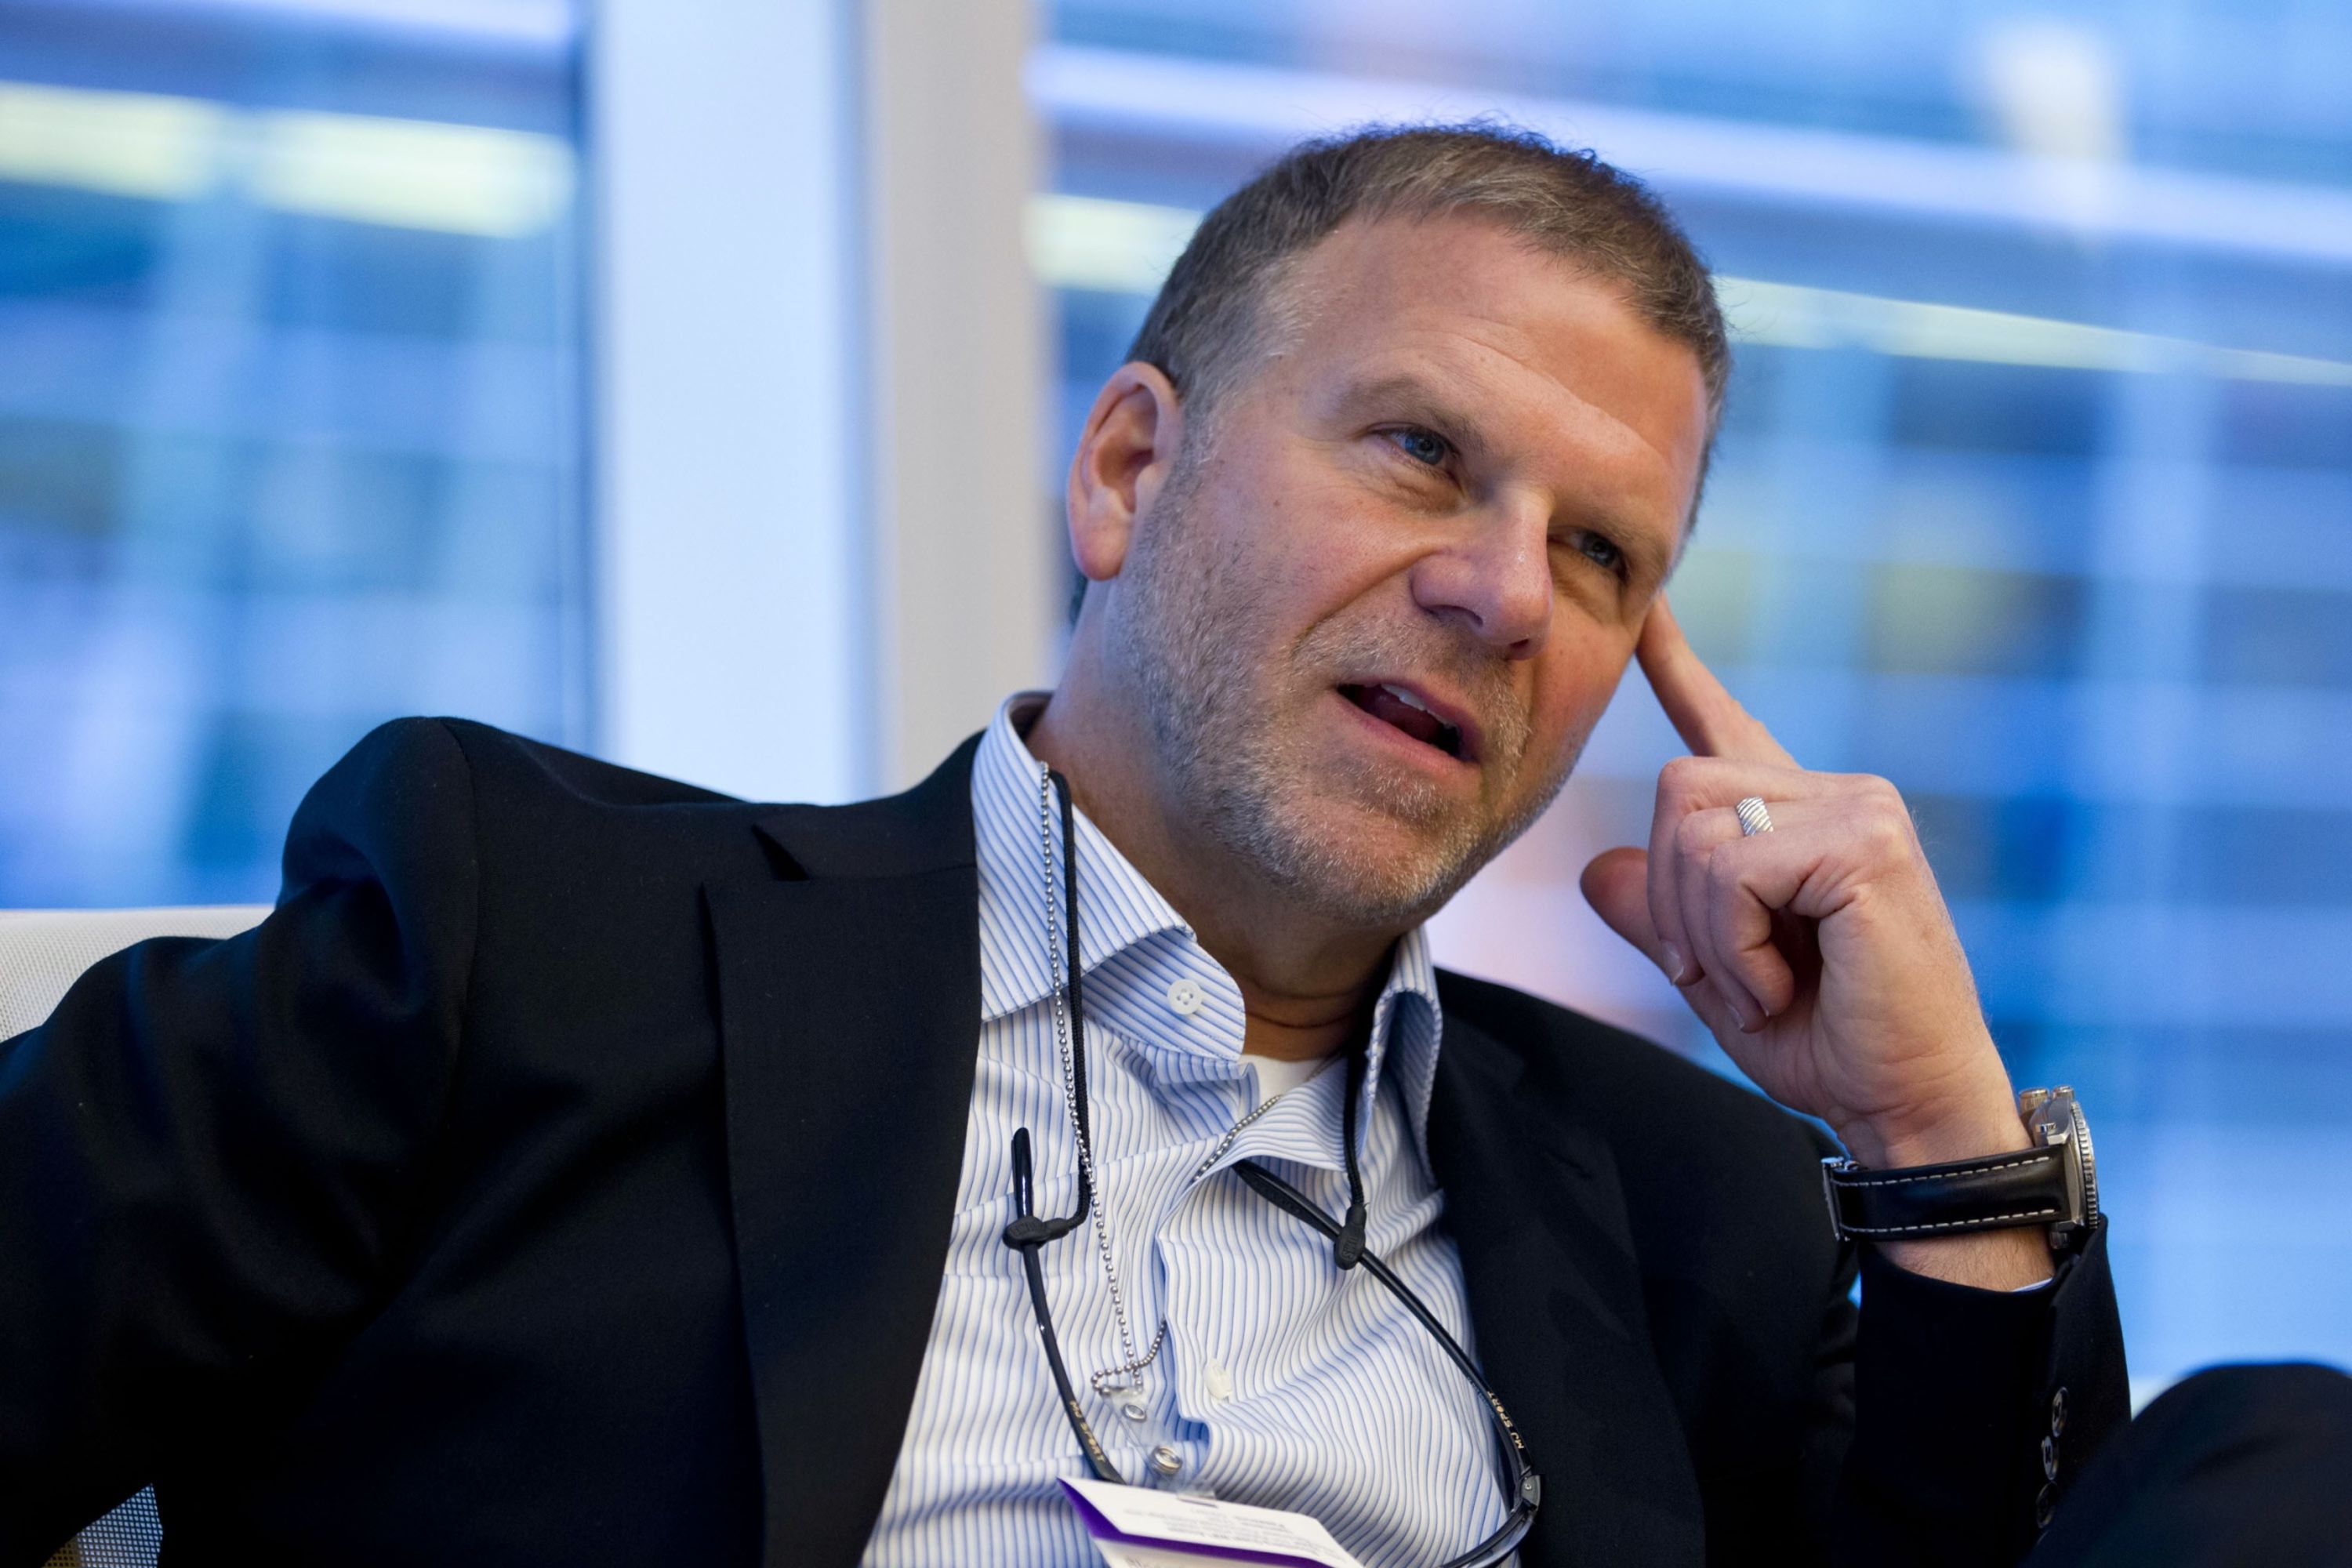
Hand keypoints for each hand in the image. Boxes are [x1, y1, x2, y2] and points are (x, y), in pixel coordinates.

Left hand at [1580, 599, 2050, 1288]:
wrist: (1907, 1106)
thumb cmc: (1827, 1043)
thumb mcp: (1717, 974)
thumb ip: (1662, 916)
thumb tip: (1596, 869)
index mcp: (1796, 815)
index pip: (1721, 722)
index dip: (1675, 664)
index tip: (1644, 608)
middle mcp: (1833, 792)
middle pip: (1675, 792)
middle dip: (1675, 901)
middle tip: (1731, 974)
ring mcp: (1858, 807)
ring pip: (1694, 831)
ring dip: (1705, 934)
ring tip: (1767, 983)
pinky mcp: (1867, 841)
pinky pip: (1733, 872)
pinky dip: (1734, 949)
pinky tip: (1784, 983)